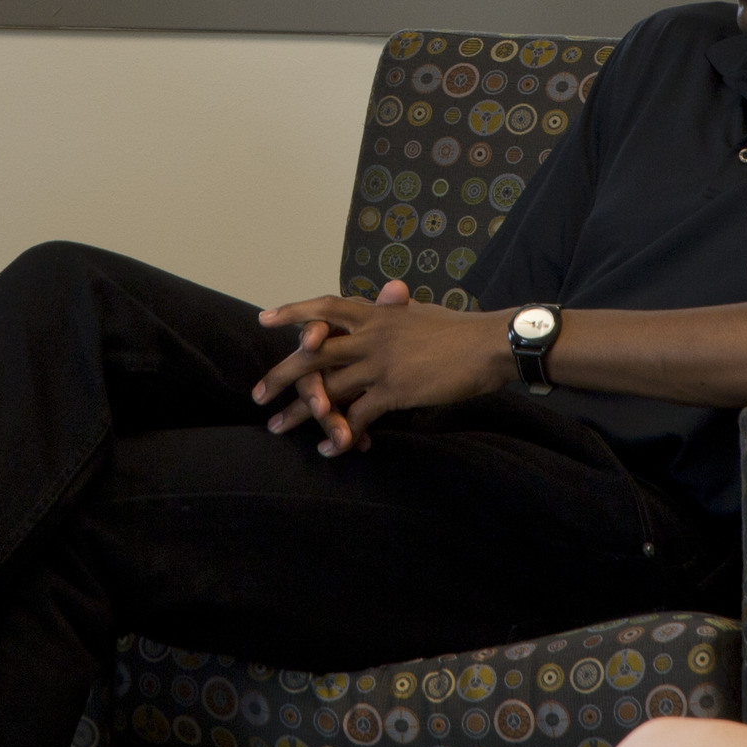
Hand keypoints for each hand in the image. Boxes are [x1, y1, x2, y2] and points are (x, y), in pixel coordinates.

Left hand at [252, 282, 512, 453]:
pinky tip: (329, 448)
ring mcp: (378, 363)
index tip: (263, 319)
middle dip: (281, 375)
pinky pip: (356, 417)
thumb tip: (389, 297)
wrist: (489, 344)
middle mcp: (370, 335)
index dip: (293, 313)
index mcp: (375, 312)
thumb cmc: (460, 329)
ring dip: (299, 412)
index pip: (325, 307)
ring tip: (277, 427)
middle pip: (313, 354)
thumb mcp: (419, 313)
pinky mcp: (392, 391)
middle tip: (257, 394)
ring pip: (327, 389)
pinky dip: (340, 434)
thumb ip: (396, 310)